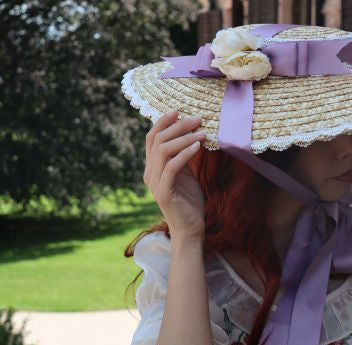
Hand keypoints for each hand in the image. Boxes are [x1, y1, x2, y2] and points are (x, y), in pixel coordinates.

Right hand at [144, 109, 206, 240]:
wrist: (190, 227)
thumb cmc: (189, 200)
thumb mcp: (186, 174)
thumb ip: (183, 156)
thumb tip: (192, 134)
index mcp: (152, 167)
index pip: (152, 138)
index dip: (163, 122)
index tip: (178, 110)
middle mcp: (149, 173)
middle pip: (158, 140)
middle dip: (178, 126)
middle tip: (198, 119)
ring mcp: (155, 183)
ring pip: (163, 151)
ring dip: (184, 138)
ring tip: (202, 132)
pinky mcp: (164, 192)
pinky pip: (172, 167)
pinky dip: (185, 154)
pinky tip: (198, 146)